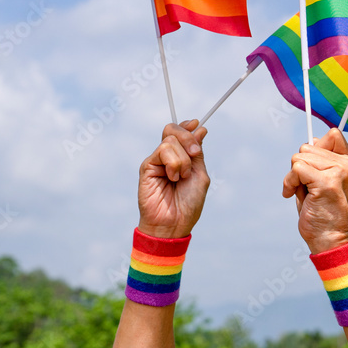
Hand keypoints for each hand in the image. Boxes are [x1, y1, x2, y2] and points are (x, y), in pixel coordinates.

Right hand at [137, 120, 209, 238]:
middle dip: (187, 137)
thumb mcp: (200, 174)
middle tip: (195, 153)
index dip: (187, 126)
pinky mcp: (147, 166)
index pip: (181, 133)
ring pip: (170, 141)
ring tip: (181, 177)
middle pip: (173, 131)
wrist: (175, 223)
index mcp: (182, 158)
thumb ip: (197, 152)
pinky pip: (162, 151)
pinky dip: (173, 163)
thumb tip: (199, 128)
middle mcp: (168, 157)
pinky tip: (173, 177)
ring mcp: (157, 161)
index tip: (197, 124)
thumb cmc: (188, 204)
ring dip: (182, 159)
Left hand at [282, 128, 347, 253]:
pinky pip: (297, 168)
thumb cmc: (319, 210)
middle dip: (300, 166)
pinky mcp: (327, 182)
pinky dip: (289, 182)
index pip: (332, 135)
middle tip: (307, 188)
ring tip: (304, 193)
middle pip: (308, 147)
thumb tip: (311, 140)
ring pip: (300, 157)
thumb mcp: (321, 179)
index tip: (312, 170)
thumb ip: (318, 159)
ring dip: (294, 177)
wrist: (327, 239)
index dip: (315, 149)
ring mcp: (339, 172)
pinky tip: (293, 195)